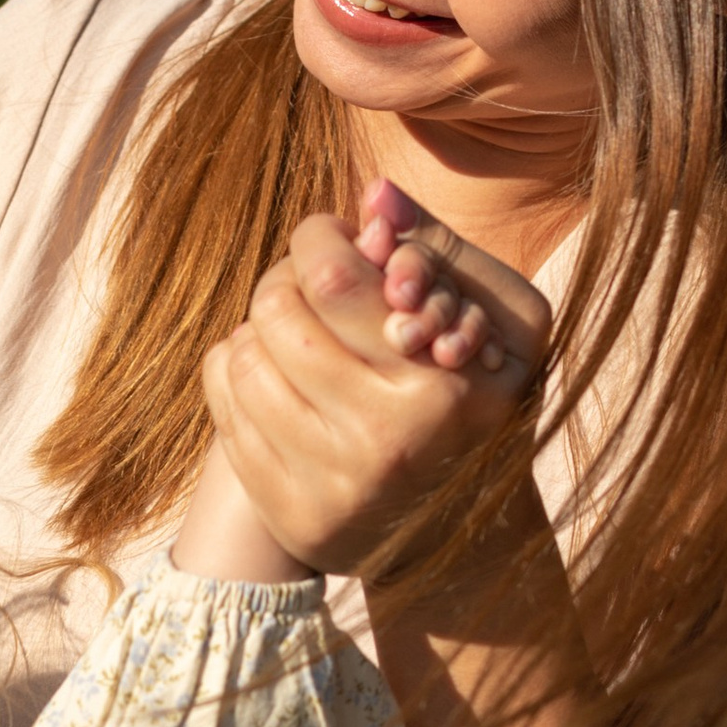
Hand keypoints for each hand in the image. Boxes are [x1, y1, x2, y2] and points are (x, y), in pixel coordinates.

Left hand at [204, 179, 550, 582]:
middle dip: (287, 277)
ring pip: (241, 357)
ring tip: (300, 331)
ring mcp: (327, 486)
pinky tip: (278, 373)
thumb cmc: (482, 401)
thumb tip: (372, 192)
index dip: (319, 238)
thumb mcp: (502, 320)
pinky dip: (240, 371)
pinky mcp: (287, 512)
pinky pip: (224, 407)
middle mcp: (380, 443)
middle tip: (312, 280)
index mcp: (439, 388)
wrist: (465, 535)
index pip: (333, 278)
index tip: (331, 235)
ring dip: (262, 327)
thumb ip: (439, 247)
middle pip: (276, 312)